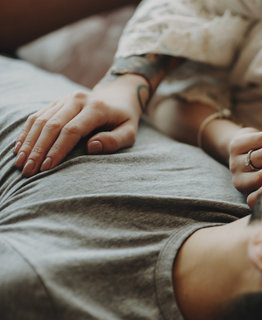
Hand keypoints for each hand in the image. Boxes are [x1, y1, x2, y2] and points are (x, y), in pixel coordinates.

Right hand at [13, 75, 143, 176]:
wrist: (117, 95)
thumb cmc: (124, 120)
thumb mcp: (129, 132)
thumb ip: (114, 141)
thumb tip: (91, 147)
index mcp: (96, 108)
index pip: (72, 130)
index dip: (58, 149)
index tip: (47, 167)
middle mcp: (77, 99)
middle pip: (52, 125)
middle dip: (38, 149)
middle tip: (29, 170)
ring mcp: (64, 99)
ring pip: (41, 120)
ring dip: (28, 142)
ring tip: (20, 163)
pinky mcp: (56, 102)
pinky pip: (37, 116)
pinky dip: (27, 133)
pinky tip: (20, 148)